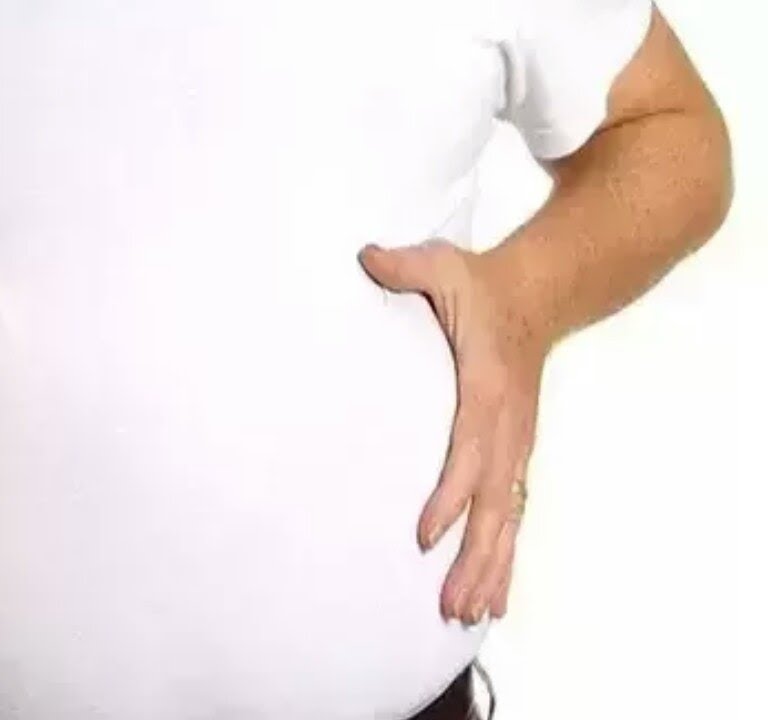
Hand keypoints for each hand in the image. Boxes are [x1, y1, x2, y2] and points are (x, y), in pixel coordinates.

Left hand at [358, 240, 550, 624]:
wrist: (541, 292)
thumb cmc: (480, 285)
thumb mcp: (443, 266)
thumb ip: (404, 266)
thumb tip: (365, 258)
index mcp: (488, 385)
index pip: (469, 449)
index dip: (451, 494)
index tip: (426, 535)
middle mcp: (508, 424)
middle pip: (494, 501)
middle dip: (475, 556)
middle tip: (450, 605)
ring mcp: (517, 443)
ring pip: (508, 516)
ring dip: (491, 568)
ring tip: (469, 616)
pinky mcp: (516, 452)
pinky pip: (513, 511)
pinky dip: (506, 555)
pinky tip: (494, 598)